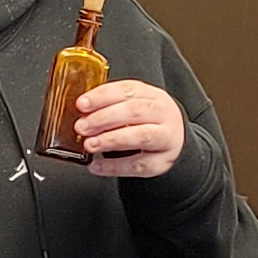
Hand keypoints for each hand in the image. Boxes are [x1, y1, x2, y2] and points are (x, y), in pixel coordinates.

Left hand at [69, 80, 184, 179]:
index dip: (102, 96)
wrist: (175, 142)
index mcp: (153, 96)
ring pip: (141, 137)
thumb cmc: (149, 122)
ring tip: (90, 145)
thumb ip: (112, 105)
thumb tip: (82, 112)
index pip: (128, 90)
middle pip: (135, 112)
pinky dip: (114, 166)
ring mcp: (165, 138)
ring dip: (111, 140)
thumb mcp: (136, 105)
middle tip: (82, 126)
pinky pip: (138, 165)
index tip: (82, 104)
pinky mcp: (161, 162)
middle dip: (104, 118)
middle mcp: (162, 114)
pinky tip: (97, 165)